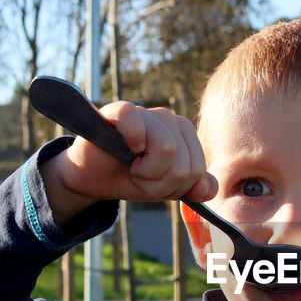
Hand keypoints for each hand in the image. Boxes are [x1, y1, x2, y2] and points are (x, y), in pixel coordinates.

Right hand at [44, 101, 216, 224]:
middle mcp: (169, 120)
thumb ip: (194, 187)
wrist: (94, 178)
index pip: (197, 171)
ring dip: (145, 171)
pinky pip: (138, 122)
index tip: (155, 182)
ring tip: (131, 165)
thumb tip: (206, 190)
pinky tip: (124, 147)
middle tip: (139, 175)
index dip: (174, 187)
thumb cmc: (131, 177)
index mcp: (184, 136)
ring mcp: (146, 114)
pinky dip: (132, 140)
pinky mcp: (120, 110)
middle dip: (159, 182)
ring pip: (167, 149)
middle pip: (184, 165)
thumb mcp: (167, 188)